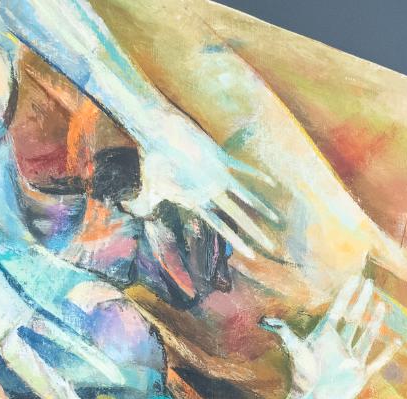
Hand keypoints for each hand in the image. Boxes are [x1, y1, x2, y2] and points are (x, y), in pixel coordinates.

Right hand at [130, 112, 287, 261]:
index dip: (237, 242)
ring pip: (244, 197)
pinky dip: (255, 176)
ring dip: (260, 208)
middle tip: (271, 249)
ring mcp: (217, 176)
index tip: (251, 257)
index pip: (221, 228)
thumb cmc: (153, 159)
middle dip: (255, 234)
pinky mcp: (220, 159)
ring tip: (277, 221)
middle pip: (238, 218)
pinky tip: (272, 184)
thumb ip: (143, 204)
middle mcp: (211, 192)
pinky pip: (242, 169)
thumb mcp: (149, 188)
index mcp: (198, 202)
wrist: (159, 132)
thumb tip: (129, 215)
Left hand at [260, 274, 398, 398]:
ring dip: (375, 321)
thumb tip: (265, 320)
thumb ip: (285, 333)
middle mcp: (339, 345)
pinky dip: (387, 352)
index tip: (355, 279)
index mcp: (326, 336)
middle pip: (354, 318)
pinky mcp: (360, 374)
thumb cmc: (303, 379)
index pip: (339, 310)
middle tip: (369, 284)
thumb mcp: (296, 351)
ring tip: (381, 305)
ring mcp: (351, 359)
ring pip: (366, 335)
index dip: (347, 293)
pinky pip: (378, 361)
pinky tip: (396, 342)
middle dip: (361, 301)